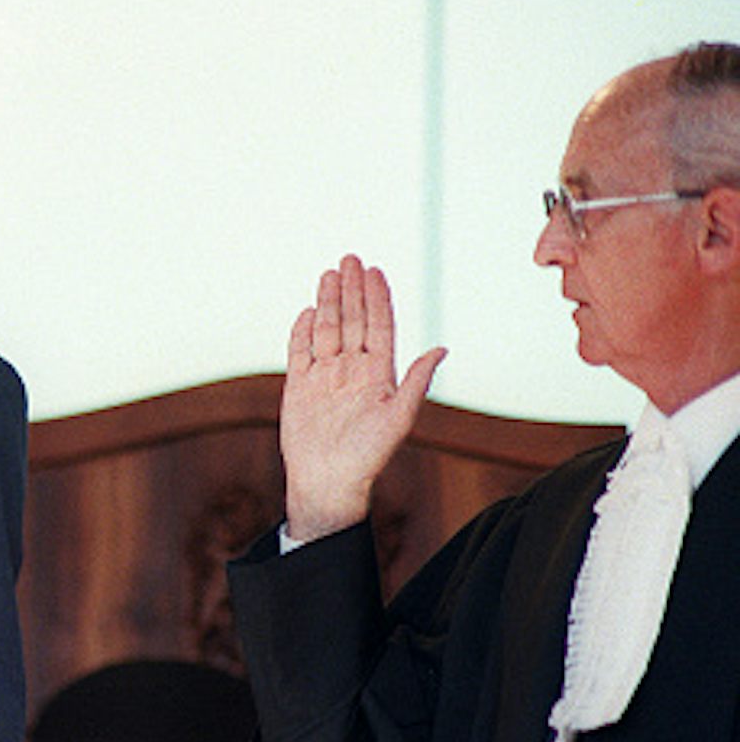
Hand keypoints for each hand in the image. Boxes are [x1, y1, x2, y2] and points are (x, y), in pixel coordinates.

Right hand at [280, 255, 444, 541]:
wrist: (327, 482)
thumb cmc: (367, 457)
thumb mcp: (399, 419)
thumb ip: (416, 382)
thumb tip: (441, 349)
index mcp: (378, 374)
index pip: (379, 327)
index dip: (377, 299)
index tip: (374, 271)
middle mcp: (352, 370)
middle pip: (353, 321)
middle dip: (352, 289)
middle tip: (350, 259)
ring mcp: (325, 377)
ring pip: (327, 330)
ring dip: (329, 302)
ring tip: (330, 275)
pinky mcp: (299, 387)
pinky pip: (299, 352)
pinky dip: (302, 332)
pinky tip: (307, 312)